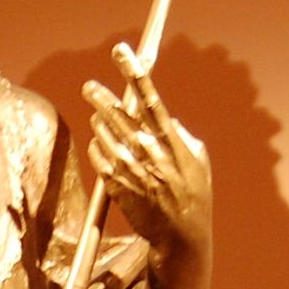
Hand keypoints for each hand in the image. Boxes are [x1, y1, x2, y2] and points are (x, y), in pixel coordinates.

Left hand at [82, 44, 211, 257]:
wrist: (180, 235)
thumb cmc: (194, 195)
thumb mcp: (199, 161)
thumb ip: (182, 135)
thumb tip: (166, 119)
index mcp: (172, 143)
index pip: (150, 99)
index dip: (135, 73)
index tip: (122, 52)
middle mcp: (150, 154)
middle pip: (120, 115)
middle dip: (102, 97)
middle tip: (89, 87)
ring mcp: (132, 171)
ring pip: (105, 135)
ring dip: (99, 122)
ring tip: (97, 115)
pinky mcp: (117, 187)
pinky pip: (98, 159)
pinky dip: (97, 148)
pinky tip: (100, 143)